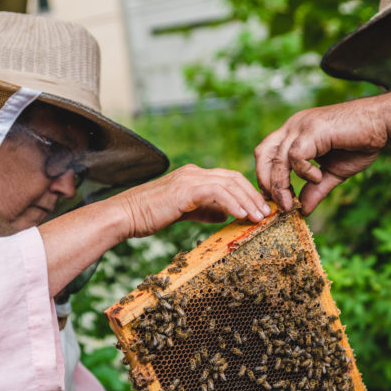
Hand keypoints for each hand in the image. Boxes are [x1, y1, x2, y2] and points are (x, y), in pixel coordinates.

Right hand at [114, 165, 269, 238]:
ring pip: (229, 183)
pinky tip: (241, 215)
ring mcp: (189, 178)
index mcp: (193, 176)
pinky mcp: (185, 189)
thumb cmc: (149, 215)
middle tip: (266, 213)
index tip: (258, 209)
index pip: (228, 179)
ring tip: (258, 217)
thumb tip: (225, 214)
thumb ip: (205, 210)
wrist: (124, 215)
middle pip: (234, 178)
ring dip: (247, 200)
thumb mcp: (184, 212)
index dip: (247, 193)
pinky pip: (217, 192)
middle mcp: (193, 173)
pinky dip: (233, 203)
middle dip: (253, 195)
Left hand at [254, 99, 388, 213]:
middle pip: (263, 154)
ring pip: (277, 159)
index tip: (276, 202)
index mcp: (295, 133)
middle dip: (265, 182)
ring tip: (291, 204)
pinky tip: (319, 177)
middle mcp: (294, 126)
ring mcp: (302, 126)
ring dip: (281, 186)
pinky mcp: (313, 130)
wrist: (383, 123)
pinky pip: (296, 156)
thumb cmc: (361, 143)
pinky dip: (303, 173)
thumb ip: (316, 189)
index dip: (267, 178)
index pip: (267, 154)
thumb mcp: (333, 173)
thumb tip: (303, 211)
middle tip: (278, 206)